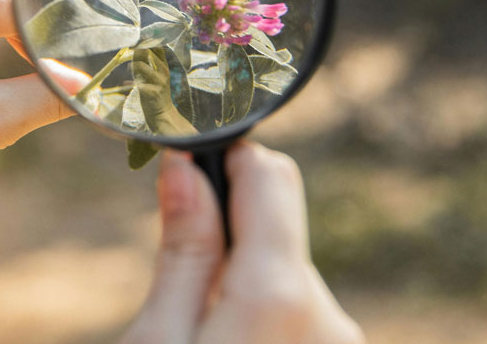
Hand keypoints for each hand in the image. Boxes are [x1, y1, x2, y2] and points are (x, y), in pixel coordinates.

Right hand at [121, 142, 365, 343]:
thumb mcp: (156, 340)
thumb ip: (183, 253)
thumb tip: (185, 164)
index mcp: (279, 295)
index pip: (269, 175)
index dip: (222, 161)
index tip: (183, 169)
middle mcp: (330, 316)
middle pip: (274, 230)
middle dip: (225, 239)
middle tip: (175, 287)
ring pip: (283, 276)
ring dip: (242, 288)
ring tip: (199, 335)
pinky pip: (299, 317)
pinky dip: (263, 321)